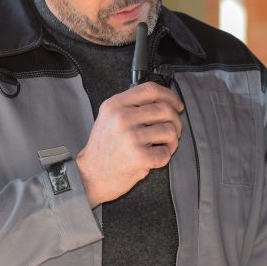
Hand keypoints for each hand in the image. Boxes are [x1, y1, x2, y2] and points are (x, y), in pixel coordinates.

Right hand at [76, 82, 183, 205]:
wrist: (90, 175)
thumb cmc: (103, 148)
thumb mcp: (109, 117)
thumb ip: (131, 105)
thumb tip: (163, 100)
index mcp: (115, 105)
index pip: (151, 89)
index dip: (170, 96)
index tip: (176, 105)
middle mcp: (122, 118)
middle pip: (165, 109)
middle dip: (176, 120)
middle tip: (174, 130)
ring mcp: (130, 137)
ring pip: (169, 130)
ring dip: (172, 140)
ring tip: (164, 146)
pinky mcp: (138, 157)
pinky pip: (165, 152)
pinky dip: (165, 156)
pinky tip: (155, 157)